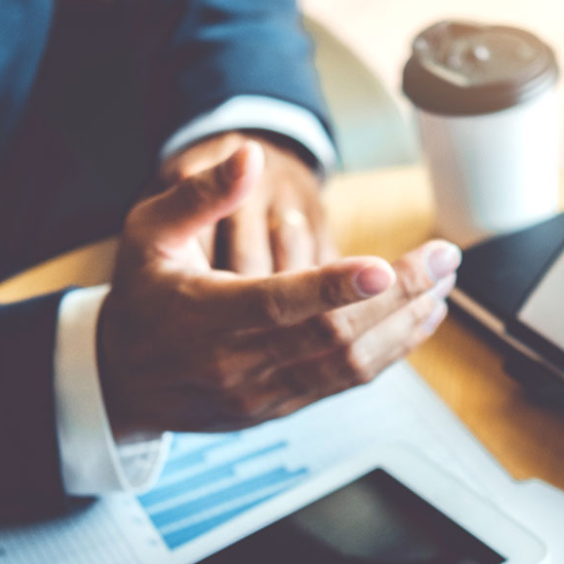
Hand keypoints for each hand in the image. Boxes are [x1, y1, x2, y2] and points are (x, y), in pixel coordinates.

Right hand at [100, 142, 458, 433]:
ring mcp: (261, 393)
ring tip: (443, 285)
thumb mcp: (147, 233)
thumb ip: (200, 195)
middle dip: (397, 296)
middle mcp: (235, 362)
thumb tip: (249, 155)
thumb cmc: (141, 296)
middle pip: (329, 335)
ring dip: (404, 325)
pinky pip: (344, 383)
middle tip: (443, 258)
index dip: (331, 288)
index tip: (381, 267)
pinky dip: (390, 352)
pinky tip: (419, 320)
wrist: (120, 381)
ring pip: (346, 365)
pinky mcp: (281, 408)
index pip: (274, 303)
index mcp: (201, 314)